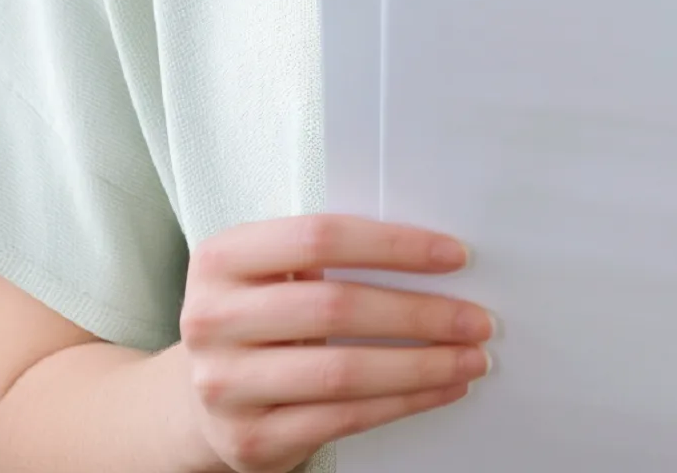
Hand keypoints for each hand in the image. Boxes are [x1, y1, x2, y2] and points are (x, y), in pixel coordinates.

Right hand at [172, 214, 490, 472]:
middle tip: (476, 318)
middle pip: (336, 307)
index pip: (320, 237)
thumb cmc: (260, 319)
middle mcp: (213, 321)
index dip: (395, 245)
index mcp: (222, 260)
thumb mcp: (274, 273)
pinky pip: (344, 418)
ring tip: (470, 357)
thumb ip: (331, 255)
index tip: (454, 255)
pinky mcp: (250, 438)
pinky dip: (404, 402)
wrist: (200, 397)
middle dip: (421, 313)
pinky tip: (440, 388)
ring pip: (344, 371)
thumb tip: (437, 258)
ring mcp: (225, 385)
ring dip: (423, 364)